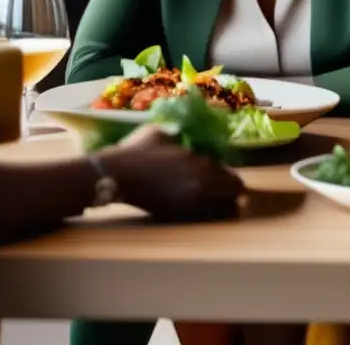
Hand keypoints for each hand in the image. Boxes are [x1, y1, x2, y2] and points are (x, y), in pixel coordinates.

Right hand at [98, 125, 244, 221]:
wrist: (116, 175)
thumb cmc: (138, 150)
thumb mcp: (162, 132)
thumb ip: (182, 135)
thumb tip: (189, 137)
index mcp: (201, 163)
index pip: (232, 176)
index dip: (230, 176)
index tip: (225, 175)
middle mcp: (202, 185)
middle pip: (233, 194)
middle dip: (232, 192)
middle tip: (226, 190)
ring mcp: (191, 203)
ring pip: (222, 209)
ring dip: (222, 204)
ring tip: (216, 201)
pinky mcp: (178, 215)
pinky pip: (204, 217)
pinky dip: (207, 212)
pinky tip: (198, 206)